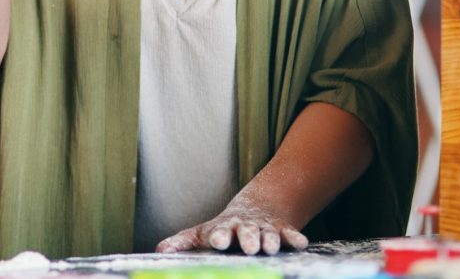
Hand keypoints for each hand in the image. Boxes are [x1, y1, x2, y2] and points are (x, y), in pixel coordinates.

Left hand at [156, 194, 308, 255]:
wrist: (254, 209)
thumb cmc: (223, 229)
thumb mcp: (202, 233)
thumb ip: (182, 242)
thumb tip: (159, 250)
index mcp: (223, 228)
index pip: (219, 231)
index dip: (218, 235)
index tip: (217, 241)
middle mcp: (244, 227)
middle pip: (246, 232)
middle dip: (247, 238)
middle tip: (248, 247)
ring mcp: (264, 228)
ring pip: (268, 234)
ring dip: (269, 240)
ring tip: (269, 248)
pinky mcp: (281, 230)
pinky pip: (290, 234)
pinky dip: (294, 238)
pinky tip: (300, 243)